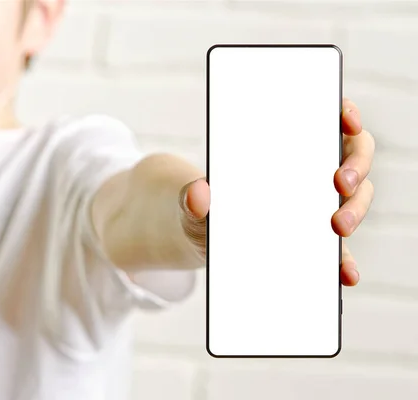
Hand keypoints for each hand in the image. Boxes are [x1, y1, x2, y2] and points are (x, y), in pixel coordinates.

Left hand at [181, 97, 374, 286]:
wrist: (204, 242)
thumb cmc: (203, 212)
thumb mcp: (192, 204)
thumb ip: (193, 199)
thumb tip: (198, 193)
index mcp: (284, 148)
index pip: (326, 117)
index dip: (345, 113)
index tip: (347, 121)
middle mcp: (310, 170)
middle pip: (354, 155)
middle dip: (356, 165)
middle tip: (340, 183)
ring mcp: (319, 205)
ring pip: (356, 197)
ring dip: (355, 209)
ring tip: (338, 226)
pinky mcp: (318, 241)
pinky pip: (342, 248)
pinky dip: (346, 260)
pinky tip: (345, 273)